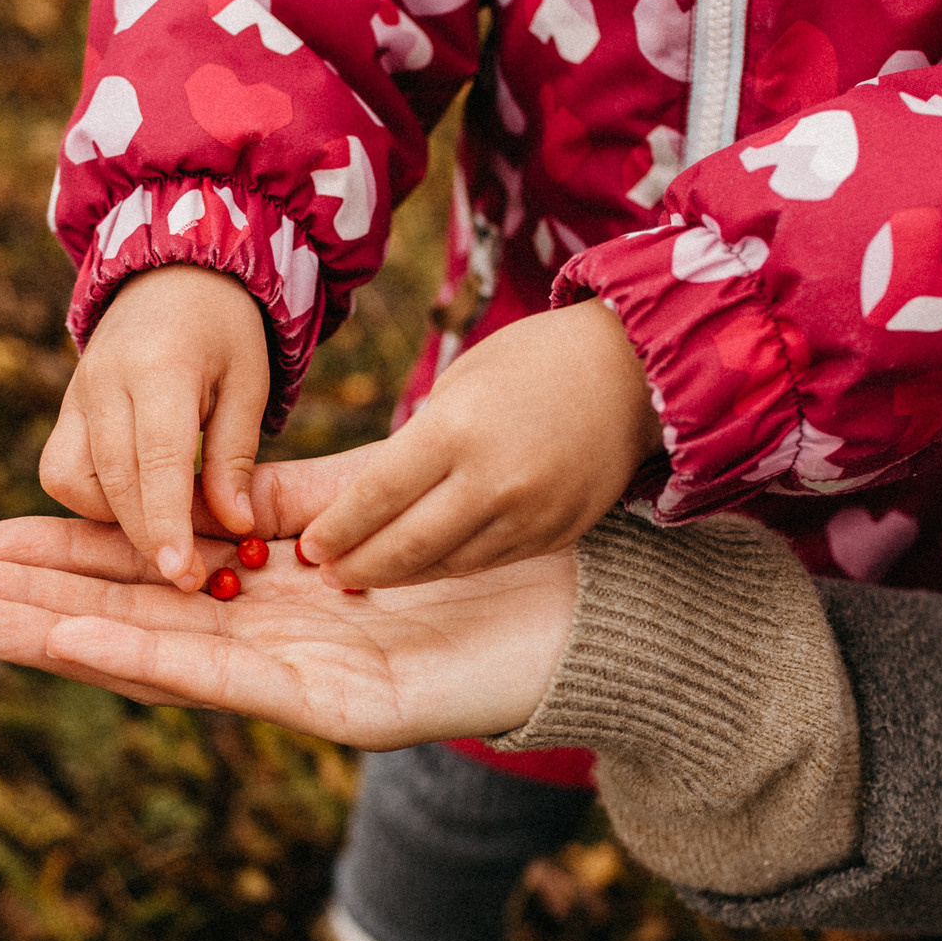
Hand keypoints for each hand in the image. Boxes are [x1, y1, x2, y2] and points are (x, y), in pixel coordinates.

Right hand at [0, 517, 577, 747]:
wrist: (587, 611)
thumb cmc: (481, 564)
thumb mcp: (362, 511)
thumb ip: (283, 506)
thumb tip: (205, 491)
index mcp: (269, 602)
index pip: (141, 579)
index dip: (57, 562)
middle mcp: (268, 650)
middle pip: (124, 621)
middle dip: (24, 606)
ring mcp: (295, 686)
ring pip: (152, 656)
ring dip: (53, 637)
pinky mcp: (336, 710)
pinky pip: (226, 677)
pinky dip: (145, 655)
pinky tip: (76, 638)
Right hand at [37, 265, 269, 592]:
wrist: (170, 277)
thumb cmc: (223, 332)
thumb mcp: (249, 383)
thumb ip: (235, 456)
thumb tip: (236, 528)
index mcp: (159, 367)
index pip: (155, 459)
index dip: (166, 522)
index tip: (180, 573)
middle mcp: (103, 382)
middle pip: (112, 480)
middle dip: (146, 537)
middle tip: (188, 578)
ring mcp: (75, 395)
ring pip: (71, 481)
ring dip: (114, 518)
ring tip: (166, 528)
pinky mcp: (64, 410)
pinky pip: (61, 471)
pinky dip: (93, 501)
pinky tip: (137, 503)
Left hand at [297, 301, 660, 588]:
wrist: (632, 372)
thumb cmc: (528, 366)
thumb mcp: (457, 388)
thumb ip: (411, 447)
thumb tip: (351, 499)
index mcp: (457, 429)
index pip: (377, 495)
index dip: (338, 529)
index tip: (309, 547)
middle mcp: (495, 479)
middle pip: (407, 544)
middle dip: (359, 563)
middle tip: (327, 571)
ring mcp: (530, 514)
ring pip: (446, 564)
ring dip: (399, 574)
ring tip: (364, 573)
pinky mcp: (556, 535)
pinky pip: (487, 562)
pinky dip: (447, 567)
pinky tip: (421, 565)